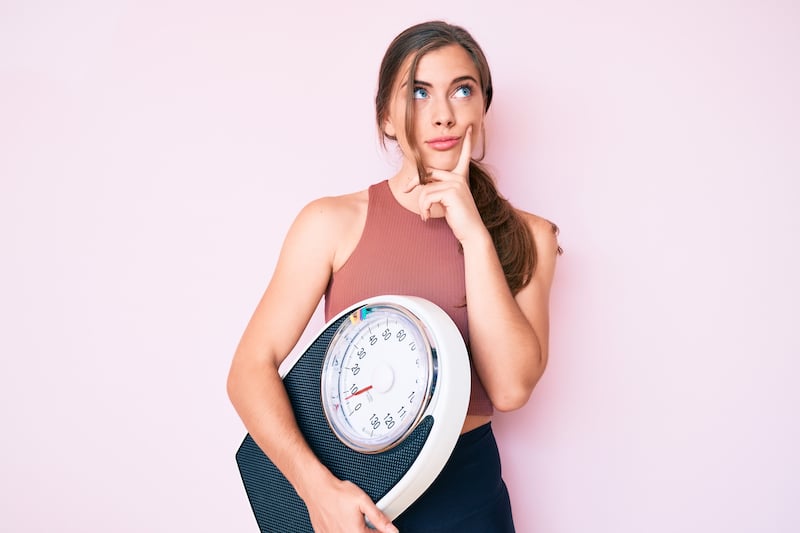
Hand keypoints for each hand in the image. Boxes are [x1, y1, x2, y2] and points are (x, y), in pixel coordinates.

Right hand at [305, 477, 397, 532]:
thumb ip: (379, 518)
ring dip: (354, 529)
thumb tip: (392, 530)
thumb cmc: (338, 493)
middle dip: (366, 529)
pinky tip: (341, 520)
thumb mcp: (363, 502)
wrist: (317, 488)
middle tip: (363, 519)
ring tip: (352, 518)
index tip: (380, 526)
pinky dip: (341, 529)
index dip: (380, 531)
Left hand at [404, 126, 486, 242]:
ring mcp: (456, 183)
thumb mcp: (446, 199)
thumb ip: (437, 187)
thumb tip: (421, 181)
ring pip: (425, 189)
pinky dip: (424, 208)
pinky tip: (427, 217)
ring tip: (425, 214)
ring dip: (421, 204)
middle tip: (405, 189)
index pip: (464, 156)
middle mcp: (459, 177)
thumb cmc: (459, 217)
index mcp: (460, 177)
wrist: (471, 231)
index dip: (467, 143)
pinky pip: (427, 196)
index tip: (469, 129)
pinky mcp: (451, 191)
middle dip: (413, 181)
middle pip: (428, 172)